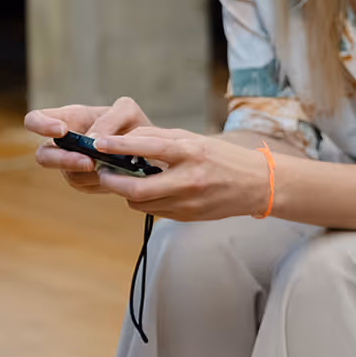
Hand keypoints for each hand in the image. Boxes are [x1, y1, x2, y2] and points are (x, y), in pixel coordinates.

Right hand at [25, 97, 152, 194]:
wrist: (147, 148)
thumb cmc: (131, 123)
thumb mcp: (126, 112)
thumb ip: (111, 119)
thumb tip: (93, 140)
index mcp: (69, 119)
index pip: (35, 119)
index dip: (41, 125)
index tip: (62, 131)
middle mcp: (63, 144)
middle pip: (43, 155)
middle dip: (64, 160)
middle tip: (88, 162)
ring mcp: (71, 165)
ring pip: (68, 173)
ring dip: (88, 173)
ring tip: (109, 168)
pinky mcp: (84, 182)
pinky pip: (86, 184)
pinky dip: (101, 180)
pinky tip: (117, 174)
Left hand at [84, 128, 273, 220]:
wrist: (257, 185)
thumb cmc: (224, 158)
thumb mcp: (197, 140)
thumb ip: (163, 140)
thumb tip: (126, 141)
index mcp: (192, 152)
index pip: (149, 147)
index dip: (119, 145)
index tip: (98, 143)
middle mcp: (189, 178)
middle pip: (136, 187)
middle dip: (113, 181)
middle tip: (104, 172)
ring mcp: (187, 201)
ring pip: (140, 202)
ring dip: (127, 192)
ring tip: (127, 180)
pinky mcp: (186, 216)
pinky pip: (153, 210)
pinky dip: (145, 201)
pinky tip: (151, 191)